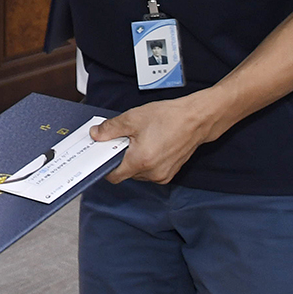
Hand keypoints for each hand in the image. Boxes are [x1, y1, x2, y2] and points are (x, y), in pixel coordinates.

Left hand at [90, 96, 210, 184]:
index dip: (105, 164)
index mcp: (140, 161)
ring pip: (138, 172)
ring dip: (135, 159)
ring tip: (141, 140)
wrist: (196, 119)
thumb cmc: (170, 117)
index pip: (113, 176)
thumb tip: (97, 135)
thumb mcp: (133, 118)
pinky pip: (150, 171)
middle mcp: (152, 173)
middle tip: (125, 139)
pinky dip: (146, 160)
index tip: (103, 153)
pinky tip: (151, 144)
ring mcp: (162, 175)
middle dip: (121, 157)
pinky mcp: (170, 173)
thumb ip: (110, 129)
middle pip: (125, 173)